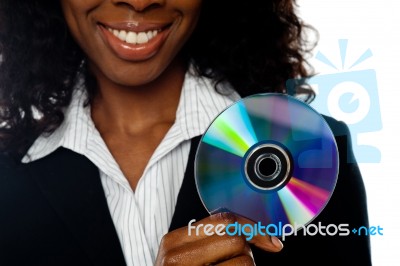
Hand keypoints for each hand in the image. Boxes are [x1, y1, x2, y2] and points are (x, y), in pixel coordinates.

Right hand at [155, 212, 282, 264]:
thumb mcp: (183, 256)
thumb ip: (206, 240)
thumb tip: (250, 232)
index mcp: (173, 241)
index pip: (223, 220)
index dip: (252, 228)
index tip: (271, 242)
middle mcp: (176, 258)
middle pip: (235, 239)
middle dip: (246, 253)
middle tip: (236, 264)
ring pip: (243, 261)